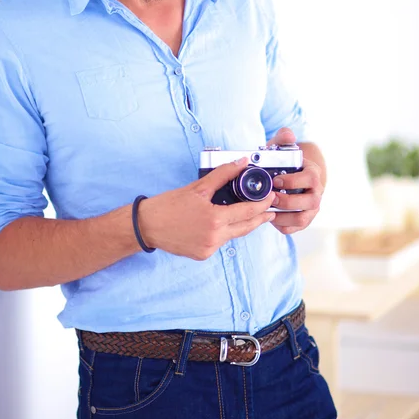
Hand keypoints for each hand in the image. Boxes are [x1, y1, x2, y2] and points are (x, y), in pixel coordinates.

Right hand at [138, 159, 277, 259]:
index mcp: (215, 220)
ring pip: (234, 235)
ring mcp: (209, 249)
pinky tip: (223, 223)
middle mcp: (214, 238)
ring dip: (243, 225)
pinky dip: (225, 232)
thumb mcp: (197, 187)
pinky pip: (220, 242)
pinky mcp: (202, 255)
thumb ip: (222, 175)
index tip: (271, 197)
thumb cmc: (168, 205)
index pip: (248, 212)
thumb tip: (240, 163)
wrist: (147, 226)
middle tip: (270, 210)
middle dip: (260, 218)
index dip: (263, 204)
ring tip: (251, 215)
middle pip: (246, 227)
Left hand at [267, 127, 323, 234]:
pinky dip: (282, 226)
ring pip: (303, 219)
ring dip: (285, 217)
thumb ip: (283, 139)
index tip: (275, 180)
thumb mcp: (282, 149)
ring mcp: (311, 208)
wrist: (286, 177)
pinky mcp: (303, 220)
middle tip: (270, 197)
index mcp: (312, 174)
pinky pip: (294, 228)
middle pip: (310, 202)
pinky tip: (269, 219)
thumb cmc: (283, 163)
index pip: (310, 178)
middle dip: (288, 202)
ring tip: (268, 211)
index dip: (293, 181)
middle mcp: (316, 192)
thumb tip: (288, 134)